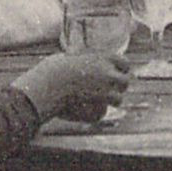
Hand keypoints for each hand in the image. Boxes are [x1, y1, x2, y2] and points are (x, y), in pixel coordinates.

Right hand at [12, 52, 130, 122]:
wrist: (46, 86)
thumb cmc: (52, 69)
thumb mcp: (69, 57)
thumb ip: (82, 59)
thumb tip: (80, 57)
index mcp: (104, 58)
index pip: (125, 64)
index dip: (121, 69)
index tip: (116, 73)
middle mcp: (109, 74)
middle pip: (125, 82)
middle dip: (118, 86)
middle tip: (109, 89)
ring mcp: (106, 92)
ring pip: (118, 99)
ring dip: (110, 100)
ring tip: (98, 101)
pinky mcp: (99, 109)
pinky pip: (103, 113)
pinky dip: (95, 113)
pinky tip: (84, 111)